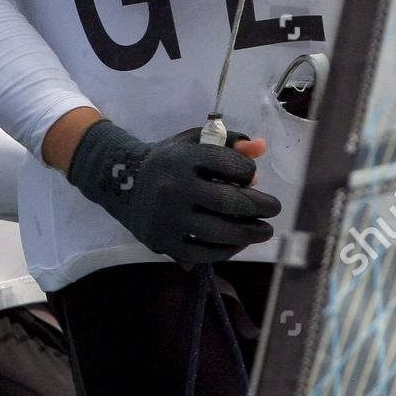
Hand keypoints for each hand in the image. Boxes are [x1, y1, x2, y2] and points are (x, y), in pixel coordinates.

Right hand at [66, 120, 281, 263]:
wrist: (121, 182)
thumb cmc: (168, 160)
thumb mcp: (193, 143)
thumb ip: (229, 142)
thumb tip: (262, 147)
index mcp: (183, 158)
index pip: (231, 166)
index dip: (248, 171)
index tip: (252, 176)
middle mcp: (174, 188)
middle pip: (230, 202)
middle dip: (261, 206)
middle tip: (274, 209)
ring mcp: (168, 219)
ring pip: (221, 232)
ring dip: (250, 233)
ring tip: (264, 230)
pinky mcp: (164, 243)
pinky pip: (204, 253)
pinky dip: (227, 250)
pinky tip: (239, 242)